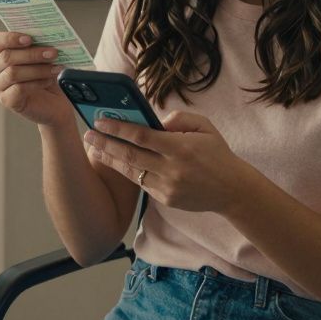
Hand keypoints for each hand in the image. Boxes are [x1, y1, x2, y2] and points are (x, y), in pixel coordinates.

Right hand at [0, 31, 74, 127]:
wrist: (53, 101)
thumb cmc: (45, 74)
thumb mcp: (42, 56)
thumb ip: (39, 45)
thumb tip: (48, 34)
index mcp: (0, 52)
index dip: (10, 38)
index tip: (30, 38)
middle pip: (7, 57)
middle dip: (32, 54)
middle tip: (53, 52)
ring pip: (13, 73)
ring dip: (38, 69)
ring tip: (56, 68)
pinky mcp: (7, 100)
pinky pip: (19, 89)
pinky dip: (36, 83)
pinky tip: (49, 80)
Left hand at [83, 111, 251, 213]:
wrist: (232, 190)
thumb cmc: (217, 153)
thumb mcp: (204, 127)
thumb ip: (178, 119)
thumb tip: (154, 121)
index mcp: (180, 148)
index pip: (141, 136)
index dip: (117, 128)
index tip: (100, 120)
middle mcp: (171, 169)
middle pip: (129, 155)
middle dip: (105, 144)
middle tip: (87, 134)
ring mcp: (167, 187)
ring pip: (131, 172)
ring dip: (110, 160)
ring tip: (93, 149)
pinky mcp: (165, 200)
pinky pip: (141, 183)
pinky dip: (127, 172)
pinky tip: (115, 162)